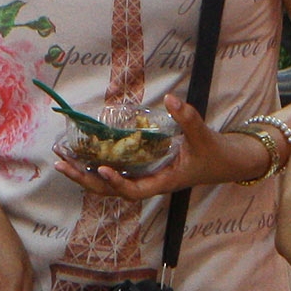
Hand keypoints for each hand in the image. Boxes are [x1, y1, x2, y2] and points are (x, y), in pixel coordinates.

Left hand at [51, 94, 271, 199]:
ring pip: (110, 185)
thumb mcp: (204, 136)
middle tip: (62, 164)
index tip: (102, 170)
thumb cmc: (216, 154)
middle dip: (86, 180)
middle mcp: (150, 184)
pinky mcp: (144, 171)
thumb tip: (171, 99)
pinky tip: (80, 156)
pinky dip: (96, 167)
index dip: (118, 183)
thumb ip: (188, 118)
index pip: (135, 191)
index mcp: (163, 182)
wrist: (228, 163)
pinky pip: (116, 173)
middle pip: (112, 192)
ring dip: (85, 175)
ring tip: (62, 161)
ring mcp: (145, 179)